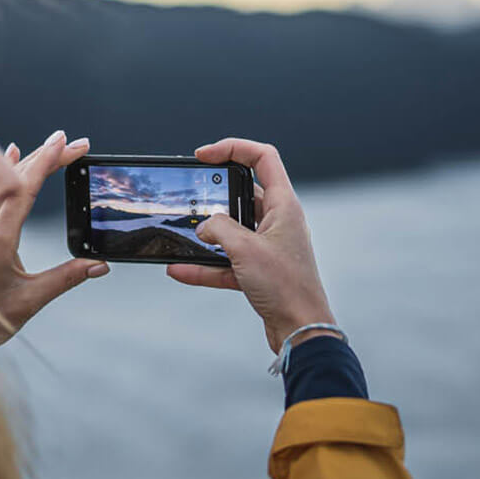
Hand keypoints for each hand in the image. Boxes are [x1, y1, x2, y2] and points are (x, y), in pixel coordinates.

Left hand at [0, 130, 107, 350]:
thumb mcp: (27, 302)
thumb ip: (64, 280)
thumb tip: (100, 265)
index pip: (25, 188)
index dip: (47, 162)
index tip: (66, 143)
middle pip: (17, 178)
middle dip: (49, 156)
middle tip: (75, 143)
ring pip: (1, 181)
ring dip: (29, 160)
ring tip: (52, 145)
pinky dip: (4, 171)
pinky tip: (11, 153)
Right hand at [166, 138, 338, 352]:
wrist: (300, 330)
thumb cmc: (285, 286)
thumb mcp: (245, 249)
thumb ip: (219, 228)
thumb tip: (204, 227)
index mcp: (284, 205)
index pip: (262, 158)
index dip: (233, 148)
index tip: (204, 155)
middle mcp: (278, 222)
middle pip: (243, 193)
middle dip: (215, 194)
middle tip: (191, 194)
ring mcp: (269, 247)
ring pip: (232, 230)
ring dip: (207, 234)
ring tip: (181, 232)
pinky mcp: (260, 271)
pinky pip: (227, 261)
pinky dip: (205, 264)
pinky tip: (179, 269)